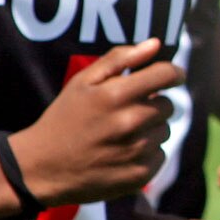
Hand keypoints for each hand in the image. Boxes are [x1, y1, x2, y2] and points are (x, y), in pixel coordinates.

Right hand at [10, 38, 183, 205]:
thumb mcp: (83, 81)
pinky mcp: (140, 176)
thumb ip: (120, 59)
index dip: (174, 72)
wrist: (45, 167)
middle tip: (128, 109)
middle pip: (168, 104)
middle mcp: (130, 123)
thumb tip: (155, 44)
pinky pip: (160, 155)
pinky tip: (122, 152)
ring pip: (164, 130)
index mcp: (116, 94)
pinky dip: (146, 152)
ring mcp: (137, 152)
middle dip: (154, 103)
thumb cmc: (65, 117)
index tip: (174, 75)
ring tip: (121, 133)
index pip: (165, 75)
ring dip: (150, 128)